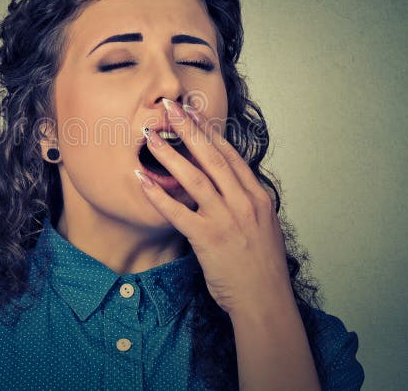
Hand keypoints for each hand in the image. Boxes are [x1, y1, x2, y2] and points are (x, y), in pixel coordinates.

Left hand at [135, 98, 293, 317]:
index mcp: (256, 196)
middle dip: (188, 128)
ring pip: (194, 177)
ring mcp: (226, 219)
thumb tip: (226, 182)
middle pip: (211, 156)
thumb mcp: (262, 225)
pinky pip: (178, 211)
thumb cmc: (261, 266)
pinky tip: (142, 180)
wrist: (265, 300)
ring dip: (169, 154)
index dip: (208, 130)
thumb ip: (245, 201)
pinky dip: (158, 194)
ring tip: (150, 137)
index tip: (192, 112)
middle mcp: (243, 202)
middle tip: (169, 107)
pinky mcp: (208, 239)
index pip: (229, 154)